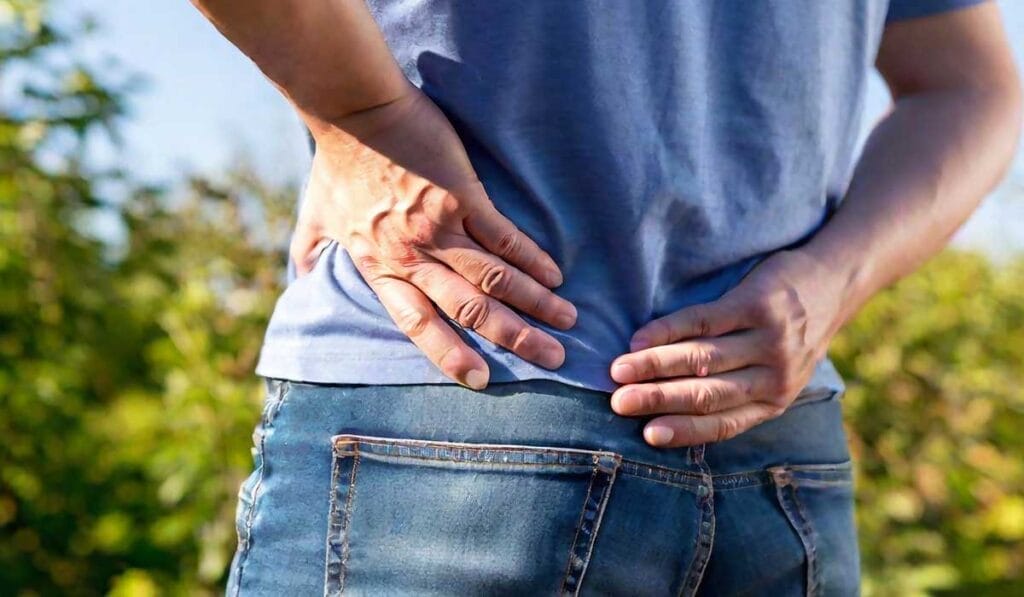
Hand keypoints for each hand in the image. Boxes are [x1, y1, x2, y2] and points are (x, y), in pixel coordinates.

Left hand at [291, 87, 576, 388]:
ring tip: (567, 321)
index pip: (420, 325)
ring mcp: (441, 227)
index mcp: (382, 269)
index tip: (481, 381)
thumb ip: (310, 253)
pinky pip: (505, 236)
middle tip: (553, 358)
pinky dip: (532, 259)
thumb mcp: (315, 218)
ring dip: (536, 304)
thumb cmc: (336, 163)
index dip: (451, 356)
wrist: (354, 110)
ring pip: (496, 279)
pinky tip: (554, 276)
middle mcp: (414, 257)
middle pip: (472, 311)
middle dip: (517, 338)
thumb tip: (302, 278)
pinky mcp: (463, 196)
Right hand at [608, 249, 847, 446]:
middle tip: (618, 402)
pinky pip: (704, 321)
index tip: (646, 434)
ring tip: (619, 370)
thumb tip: (670, 410)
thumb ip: (739, 391)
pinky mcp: (760, 305)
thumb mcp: (778, 373)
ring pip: (701, 359)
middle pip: (705, 394)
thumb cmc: (790, 333)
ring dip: (654, 366)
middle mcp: (774, 376)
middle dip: (657, 400)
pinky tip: (642, 338)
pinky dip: (668, 331)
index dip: (683, 431)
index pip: (723, 424)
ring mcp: (769, 341)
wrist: (834, 281)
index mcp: (774, 401)